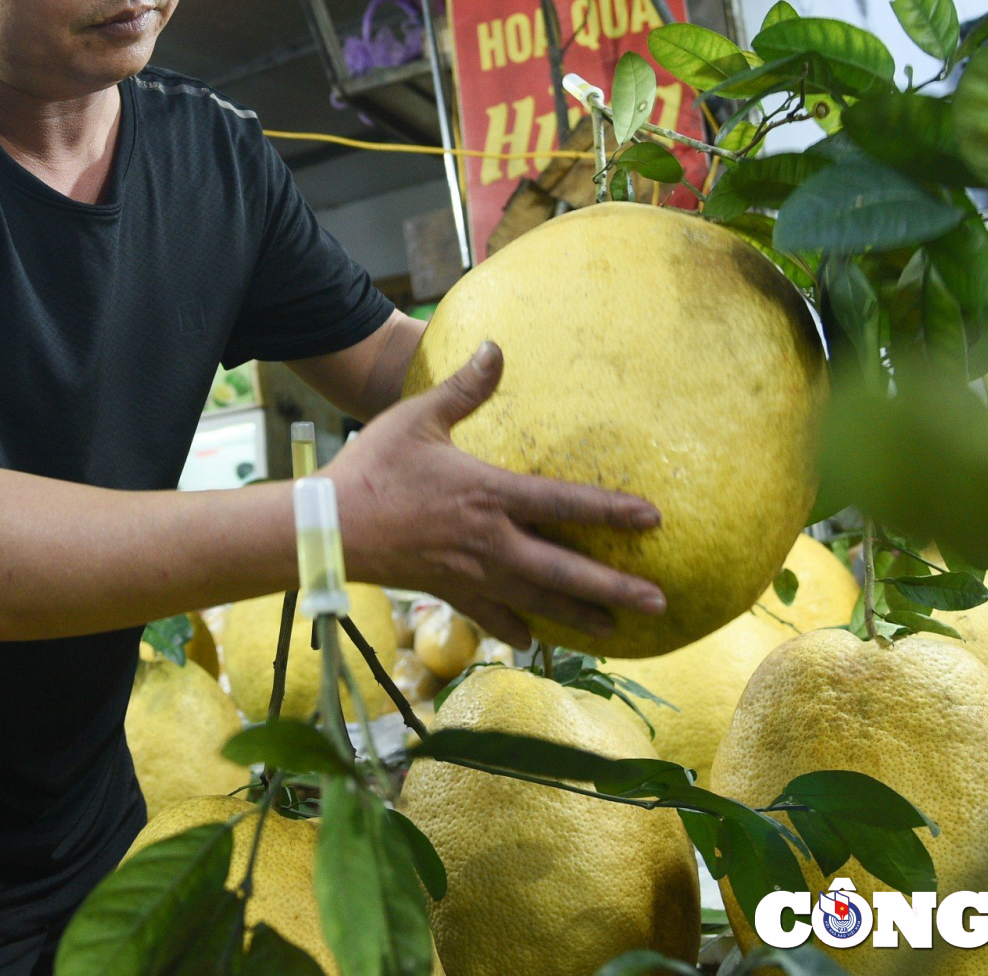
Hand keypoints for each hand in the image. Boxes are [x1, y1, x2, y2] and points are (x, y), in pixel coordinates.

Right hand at [323, 340, 663, 648]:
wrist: (330, 527)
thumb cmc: (374, 468)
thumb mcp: (419, 418)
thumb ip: (465, 388)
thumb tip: (496, 347)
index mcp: (491, 494)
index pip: (565, 503)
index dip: (612, 511)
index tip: (654, 519)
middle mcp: (491, 541)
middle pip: (565, 570)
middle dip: (614, 589)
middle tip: (658, 603)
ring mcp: (471, 573)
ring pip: (537, 601)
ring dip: (578, 618)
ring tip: (616, 635)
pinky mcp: (447, 591)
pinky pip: (490, 616)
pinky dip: (514, 629)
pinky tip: (532, 640)